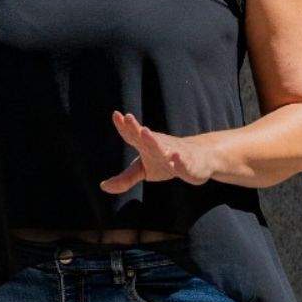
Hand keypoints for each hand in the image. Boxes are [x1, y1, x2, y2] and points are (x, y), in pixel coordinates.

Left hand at [99, 111, 220, 193]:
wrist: (198, 159)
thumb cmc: (165, 161)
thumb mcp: (142, 170)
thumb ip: (125, 178)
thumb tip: (103, 187)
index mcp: (146, 145)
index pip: (133, 135)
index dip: (124, 126)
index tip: (116, 114)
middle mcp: (160, 146)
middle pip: (146, 137)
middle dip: (136, 128)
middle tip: (128, 117)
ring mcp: (175, 154)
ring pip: (163, 148)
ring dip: (153, 140)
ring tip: (144, 131)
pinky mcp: (189, 166)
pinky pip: (183, 164)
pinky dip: (179, 162)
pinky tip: (175, 158)